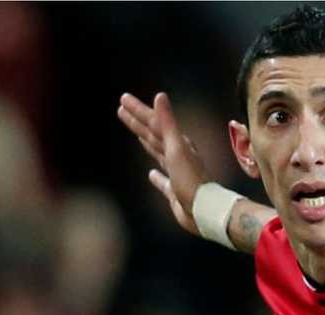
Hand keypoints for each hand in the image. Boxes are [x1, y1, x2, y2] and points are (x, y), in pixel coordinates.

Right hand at [117, 92, 207, 234]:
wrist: (202, 209)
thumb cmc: (190, 178)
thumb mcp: (176, 147)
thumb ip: (167, 123)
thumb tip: (159, 96)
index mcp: (176, 143)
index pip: (153, 122)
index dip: (138, 111)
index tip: (123, 100)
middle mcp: (176, 155)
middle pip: (153, 133)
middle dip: (138, 121)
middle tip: (122, 108)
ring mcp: (175, 172)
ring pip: (157, 152)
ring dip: (146, 141)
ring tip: (137, 133)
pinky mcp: (174, 190)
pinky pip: (162, 180)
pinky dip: (156, 177)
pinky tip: (151, 174)